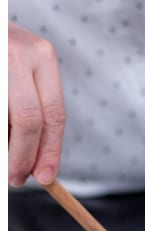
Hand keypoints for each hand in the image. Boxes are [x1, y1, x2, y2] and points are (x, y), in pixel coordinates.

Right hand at [8, 22, 66, 186]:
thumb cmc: (2, 52)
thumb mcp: (21, 67)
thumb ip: (33, 104)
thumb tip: (37, 159)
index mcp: (42, 56)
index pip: (54, 115)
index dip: (50, 152)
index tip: (45, 177)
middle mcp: (18, 52)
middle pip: (30, 120)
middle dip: (23, 156)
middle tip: (16, 178)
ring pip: (7, 121)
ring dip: (6, 147)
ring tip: (5, 162)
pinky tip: (1, 144)